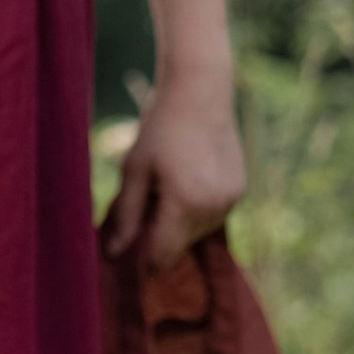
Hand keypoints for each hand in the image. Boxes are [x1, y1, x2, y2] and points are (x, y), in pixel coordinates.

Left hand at [102, 64, 245, 270]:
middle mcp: (215, 207)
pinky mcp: (241, 190)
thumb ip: (125, 216)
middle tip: (147, 199)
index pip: (164, 255)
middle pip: (182, 245)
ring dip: (180, 222)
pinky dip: (198, 209)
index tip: (130, 245)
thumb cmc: (159, 132)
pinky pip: (215, 215)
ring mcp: (232, 200)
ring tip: (167, 185)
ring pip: (200, 233)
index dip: (144, 257)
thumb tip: (112, 255)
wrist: (200, 96)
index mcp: (185, 203)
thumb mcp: (134, 171)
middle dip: (161, 233)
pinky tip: (186, 179)